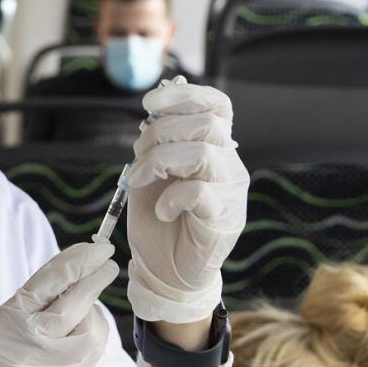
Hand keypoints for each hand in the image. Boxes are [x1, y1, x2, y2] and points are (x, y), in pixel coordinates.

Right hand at [0, 242, 117, 366]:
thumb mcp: (2, 320)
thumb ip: (35, 297)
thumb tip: (76, 268)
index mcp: (11, 320)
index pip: (53, 280)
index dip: (81, 259)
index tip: (99, 248)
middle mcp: (34, 343)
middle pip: (76, 301)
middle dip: (96, 278)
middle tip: (109, 262)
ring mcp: (57, 365)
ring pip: (91, 324)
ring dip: (92, 309)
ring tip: (78, 310)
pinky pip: (94, 347)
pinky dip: (92, 332)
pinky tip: (80, 332)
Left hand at [126, 80, 249, 324]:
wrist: (164, 272)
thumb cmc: (158, 221)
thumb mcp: (149, 173)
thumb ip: (156, 140)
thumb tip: (161, 96)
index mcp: (213, 147)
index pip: (216, 105)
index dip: (186, 95)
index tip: (149, 102)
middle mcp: (228, 164)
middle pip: (206, 123)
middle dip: (161, 132)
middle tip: (137, 157)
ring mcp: (230, 191)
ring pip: (203, 153)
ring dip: (160, 161)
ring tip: (140, 180)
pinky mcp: (225, 218)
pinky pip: (200, 192)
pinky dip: (172, 197)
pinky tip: (161, 210)